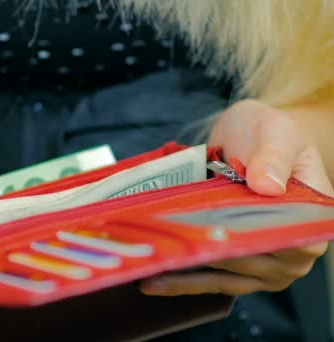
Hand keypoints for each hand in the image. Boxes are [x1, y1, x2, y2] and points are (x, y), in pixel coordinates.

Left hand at [140, 99, 332, 295]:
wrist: (249, 139)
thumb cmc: (269, 135)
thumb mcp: (274, 132)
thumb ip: (273, 156)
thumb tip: (268, 186)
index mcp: (313, 219)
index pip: (287, 241)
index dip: (251, 239)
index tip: (213, 235)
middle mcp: (294, 251)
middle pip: (249, 261)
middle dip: (209, 253)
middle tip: (167, 249)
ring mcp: (267, 267)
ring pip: (225, 277)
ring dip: (187, 274)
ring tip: (151, 273)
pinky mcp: (238, 270)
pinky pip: (211, 281)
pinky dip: (183, 282)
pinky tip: (155, 281)